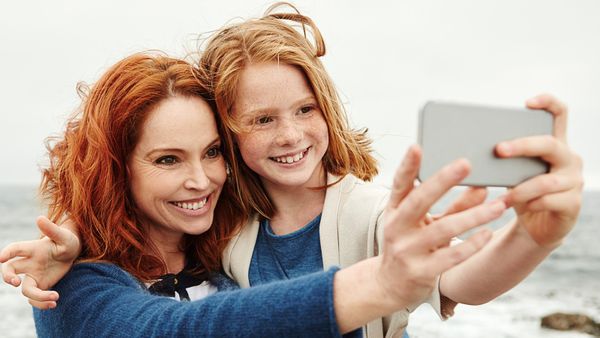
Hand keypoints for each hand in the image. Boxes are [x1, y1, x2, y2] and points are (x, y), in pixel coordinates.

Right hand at [0, 216, 80, 308]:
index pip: (15, 249)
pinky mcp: (40, 285)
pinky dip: (42, 303)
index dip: (7, 253)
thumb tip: (39, 218)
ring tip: (54, 296)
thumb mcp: (64, 236)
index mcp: (33, 248)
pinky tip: (55, 302)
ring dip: (37, 296)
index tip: (1, 258)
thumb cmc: (67, 241)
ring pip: (25, 289)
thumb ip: (52, 229)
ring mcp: (33, 275)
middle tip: (15, 282)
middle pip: (10, 270)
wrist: (73, 253)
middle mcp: (29, 263)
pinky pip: (35, 298)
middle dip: (7, 276)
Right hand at [375, 145, 505, 307]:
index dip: (407, 166)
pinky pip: (450, 256)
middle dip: (442, 181)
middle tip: (466, 163)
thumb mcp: (425, 222)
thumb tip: (483, 188)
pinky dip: (471, 244)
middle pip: (419, 201)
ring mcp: (407, 251)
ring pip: (443, 229)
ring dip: (473, 216)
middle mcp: (396, 227)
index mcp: (394, 209)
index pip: (399, 184)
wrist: (390, 284)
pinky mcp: (420, 272)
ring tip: (499, 205)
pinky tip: (488, 233)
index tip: (417, 146)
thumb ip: (454, 206)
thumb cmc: (411, 244)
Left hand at [496, 94, 582, 247]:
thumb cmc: (522, 191)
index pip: (559, 114)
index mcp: (555, 144)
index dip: (547, 103)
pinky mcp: (573, 204)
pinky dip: (529, 204)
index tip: (527, 103)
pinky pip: (550, 201)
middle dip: (522, 146)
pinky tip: (515, 206)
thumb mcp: (513, 172)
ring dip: (520, 188)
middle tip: (498, 150)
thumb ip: (505, 157)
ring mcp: (574, 181)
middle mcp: (569, 159)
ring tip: (501, 196)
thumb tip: (473, 145)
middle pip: (550, 144)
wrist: (537, 226)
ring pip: (546, 180)